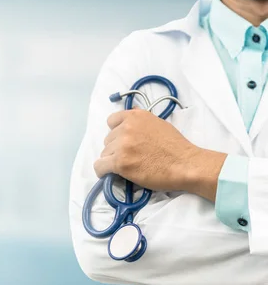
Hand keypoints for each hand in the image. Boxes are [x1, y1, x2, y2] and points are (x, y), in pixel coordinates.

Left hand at [93, 109, 226, 200]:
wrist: (185, 164)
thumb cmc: (175, 146)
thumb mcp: (158, 123)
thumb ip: (141, 120)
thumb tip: (130, 110)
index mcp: (135, 116)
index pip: (111, 121)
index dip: (116, 132)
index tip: (122, 140)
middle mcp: (126, 128)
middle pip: (108, 139)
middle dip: (116, 148)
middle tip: (131, 156)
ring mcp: (122, 145)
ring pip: (104, 153)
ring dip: (112, 160)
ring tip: (128, 166)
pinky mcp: (120, 163)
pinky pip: (100, 167)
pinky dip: (102, 171)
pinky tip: (109, 174)